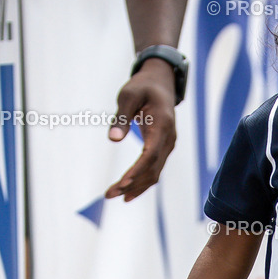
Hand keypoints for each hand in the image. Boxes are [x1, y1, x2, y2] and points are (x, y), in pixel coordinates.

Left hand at [105, 58, 176, 201]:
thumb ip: (121, 118)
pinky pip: (154, 169)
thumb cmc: (142, 87)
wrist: (160, 83)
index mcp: (162, 125)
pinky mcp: (163, 148)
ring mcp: (168, 145)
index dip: (137, 170)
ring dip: (136, 186)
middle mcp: (169, 138)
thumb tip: (113, 140)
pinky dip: (142, 181)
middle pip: (152, 169)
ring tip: (114, 195)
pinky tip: (128, 191)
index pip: (151, 154)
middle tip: (109, 194)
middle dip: (132, 184)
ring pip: (155, 173)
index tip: (122, 182)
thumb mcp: (128, 96)